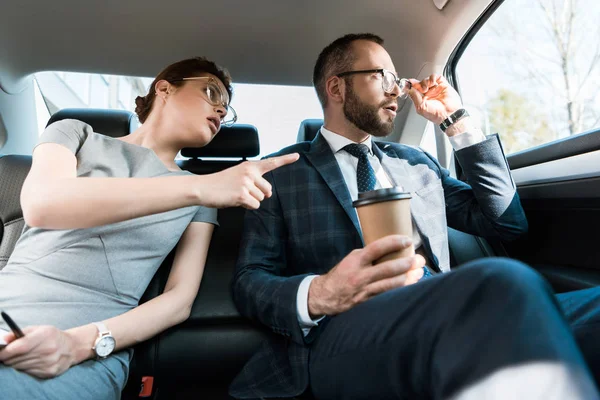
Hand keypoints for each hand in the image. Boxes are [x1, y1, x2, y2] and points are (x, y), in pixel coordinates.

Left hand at [0, 326, 75, 377]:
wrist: (71, 347)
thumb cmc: (52, 337)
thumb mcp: (38, 329)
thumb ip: (20, 333)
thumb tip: (4, 339)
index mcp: (45, 335)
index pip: (20, 347)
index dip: (5, 351)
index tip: (0, 353)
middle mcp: (48, 350)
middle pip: (17, 359)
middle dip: (9, 357)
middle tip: (9, 354)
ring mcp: (49, 362)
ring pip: (20, 367)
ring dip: (17, 362)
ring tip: (22, 357)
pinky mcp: (49, 372)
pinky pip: (28, 372)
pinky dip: (25, 368)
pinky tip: (31, 362)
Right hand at [196, 153, 299, 208]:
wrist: (203, 188)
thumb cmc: (221, 183)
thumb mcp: (238, 176)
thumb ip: (255, 181)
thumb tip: (269, 194)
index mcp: (250, 166)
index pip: (271, 162)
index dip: (285, 160)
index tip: (297, 156)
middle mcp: (249, 172)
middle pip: (268, 190)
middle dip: (258, 194)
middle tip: (241, 191)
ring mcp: (246, 183)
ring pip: (261, 199)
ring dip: (250, 200)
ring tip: (235, 194)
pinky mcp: (242, 195)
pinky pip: (254, 205)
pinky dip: (246, 206)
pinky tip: (235, 200)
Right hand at [308, 235, 425, 316]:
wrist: (325, 296)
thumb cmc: (341, 274)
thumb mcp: (351, 259)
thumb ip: (368, 255)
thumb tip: (390, 249)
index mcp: (356, 260)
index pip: (377, 248)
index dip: (393, 243)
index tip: (407, 240)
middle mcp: (360, 275)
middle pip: (388, 269)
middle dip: (407, 264)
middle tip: (419, 260)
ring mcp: (364, 290)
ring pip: (391, 284)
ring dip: (408, 278)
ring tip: (419, 273)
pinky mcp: (367, 302)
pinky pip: (387, 296)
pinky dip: (400, 291)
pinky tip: (410, 287)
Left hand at [408, 74, 462, 124]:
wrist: (449, 114)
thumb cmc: (436, 115)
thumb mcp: (420, 107)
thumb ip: (414, 96)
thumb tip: (407, 88)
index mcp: (422, 99)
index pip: (414, 90)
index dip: (410, 85)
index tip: (408, 83)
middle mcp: (428, 94)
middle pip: (420, 83)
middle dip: (419, 84)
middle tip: (422, 89)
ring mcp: (435, 89)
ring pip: (427, 79)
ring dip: (425, 81)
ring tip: (427, 87)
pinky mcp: (443, 85)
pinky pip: (437, 77)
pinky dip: (433, 77)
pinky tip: (432, 82)